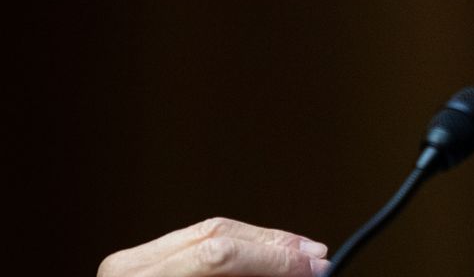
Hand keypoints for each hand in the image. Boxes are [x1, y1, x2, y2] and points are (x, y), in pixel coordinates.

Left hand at [98, 217, 330, 276]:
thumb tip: (296, 275)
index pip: (218, 256)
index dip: (275, 259)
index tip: (314, 268)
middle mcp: (129, 270)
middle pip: (217, 234)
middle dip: (274, 247)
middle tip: (315, 259)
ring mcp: (133, 263)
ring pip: (211, 231)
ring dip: (262, 243)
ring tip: (298, 255)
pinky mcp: (144, 264)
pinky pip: (199, 244)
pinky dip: (240, 250)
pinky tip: (265, 256)